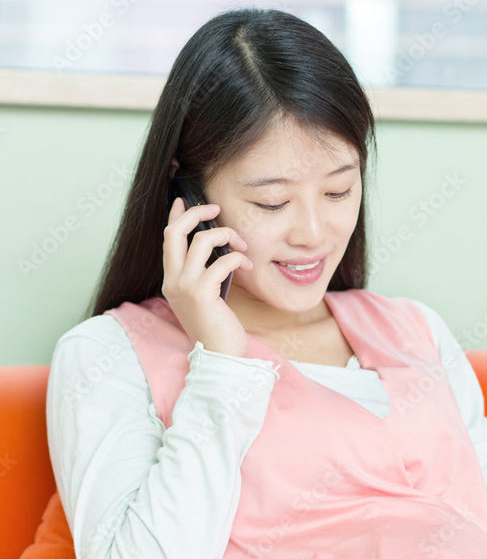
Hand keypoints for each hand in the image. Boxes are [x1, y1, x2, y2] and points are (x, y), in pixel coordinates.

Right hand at [162, 196, 253, 357]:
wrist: (219, 357)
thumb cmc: (217, 329)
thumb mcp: (205, 298)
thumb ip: (203, 275)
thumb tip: (217, 250)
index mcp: (171, 281)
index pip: (168, 240)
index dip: (175, 216)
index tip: (184, 201)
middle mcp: (172, 281)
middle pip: (175, 232)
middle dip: (196, 214)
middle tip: (216, 211)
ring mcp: (184, 287)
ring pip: (200, 241)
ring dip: (226, 236)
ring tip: (241, 246)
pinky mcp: (201, 294)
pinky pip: (222, 261)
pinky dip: (237, 257)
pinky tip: (247, 265)